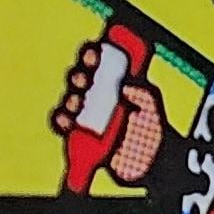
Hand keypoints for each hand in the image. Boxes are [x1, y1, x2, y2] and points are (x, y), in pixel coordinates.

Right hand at [51, 37, 166, 183]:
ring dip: (70, 100)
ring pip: (68, 100)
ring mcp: (84, 114)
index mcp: (110, 79)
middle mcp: (94, 93)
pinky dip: (61, 121)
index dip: (90, 54)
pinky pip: (62, 124)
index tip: (94, 55)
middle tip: (86, 81)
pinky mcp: (77, 134)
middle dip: (79, 77)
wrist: (149, 158)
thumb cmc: (150, 126)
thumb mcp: (152, 104)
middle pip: (77, 78)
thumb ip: (143, 92)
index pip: (95, 60)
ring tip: (78, 104)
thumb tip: (126, 85)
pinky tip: (68, 121)